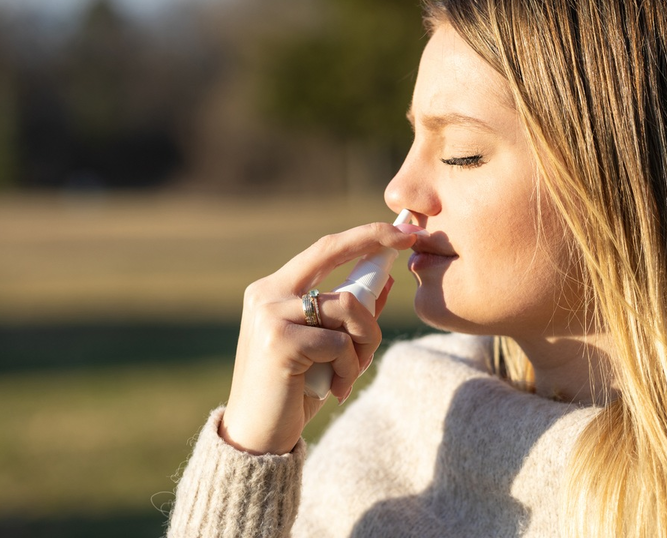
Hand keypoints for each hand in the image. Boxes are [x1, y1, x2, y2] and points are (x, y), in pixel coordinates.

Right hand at [219, 222, 417, 454]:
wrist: (256, 438)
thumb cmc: (293, 389)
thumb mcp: (325, 346)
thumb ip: (349, 312)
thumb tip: (386, 276)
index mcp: (273, 289)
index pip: (323, 249)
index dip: (362, 236)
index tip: (399, 228)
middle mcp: (266, 293)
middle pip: (330, 251)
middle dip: (373, 239)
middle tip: (410, 238)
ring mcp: (270, 315)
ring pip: (347, 305)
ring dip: (364, 341)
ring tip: (351, 373)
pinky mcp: (279, 341)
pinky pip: (339, 342)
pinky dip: (348, 367)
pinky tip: (334, 389)